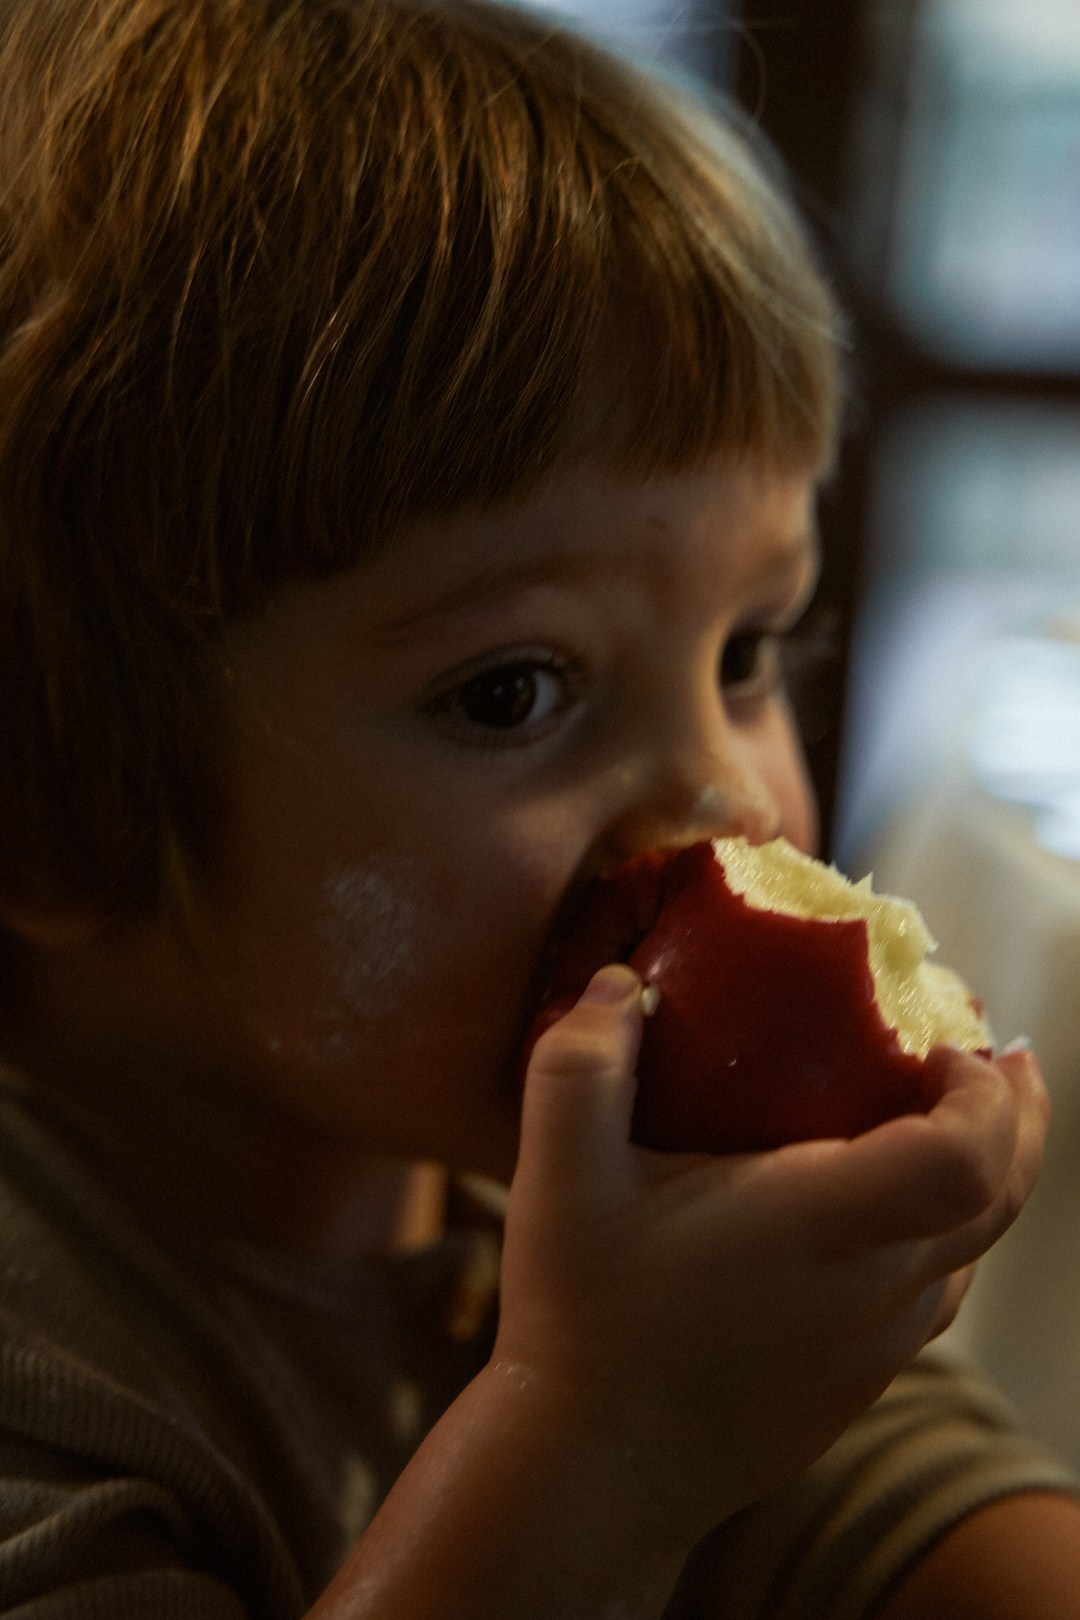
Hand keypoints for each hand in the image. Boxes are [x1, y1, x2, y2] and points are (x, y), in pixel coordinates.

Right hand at [496, 965, 1047, 1548]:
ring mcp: (879, 1345)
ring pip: (976, 1248)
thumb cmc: (582, 1322)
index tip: (942, 1046)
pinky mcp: (861, 1382)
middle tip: (1001, 1055)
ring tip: (947, 1113)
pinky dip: (945, 1228)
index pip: (966, 1158)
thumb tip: (617, 982)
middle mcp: (876, 1289)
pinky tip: (886, 1208)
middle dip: (1017, 1116)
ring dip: (984, 1171)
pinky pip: (937, 1290)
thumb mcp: (559, 1175)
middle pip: (1004, 1196)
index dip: (983, 1094)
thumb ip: (581, 1063)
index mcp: (823, 1226)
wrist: (595, 1472)